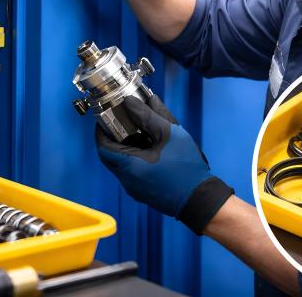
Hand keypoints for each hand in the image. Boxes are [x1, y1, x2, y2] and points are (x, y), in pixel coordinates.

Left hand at [95, 95, 233, 233]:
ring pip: (122, 163)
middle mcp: (127, 180)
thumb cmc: (186, 168)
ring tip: (139, 131)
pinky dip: (135, 157)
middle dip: (114, 136)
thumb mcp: (168, 134)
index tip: (106, 117)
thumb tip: (132, 101)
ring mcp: (135, 189)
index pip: (103, 147)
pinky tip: (150, 147)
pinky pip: (132, 171)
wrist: (201, 199)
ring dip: (126, 146)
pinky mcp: (143, 192)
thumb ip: (149, 115)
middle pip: (111, 155)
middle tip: (122, 121)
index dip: (101, 130)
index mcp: (129, 166)